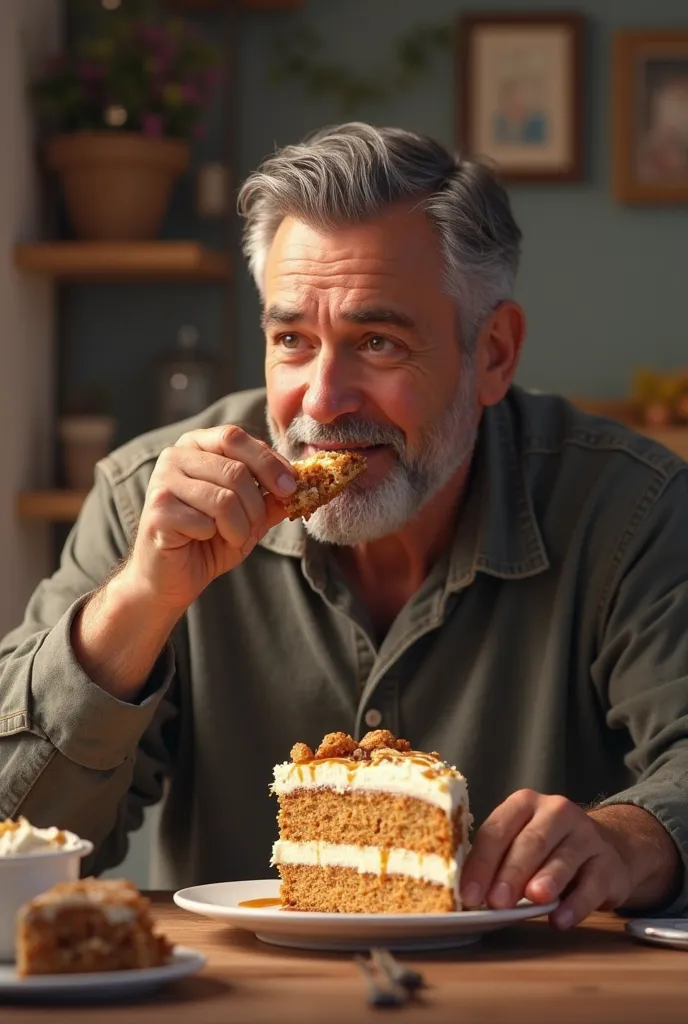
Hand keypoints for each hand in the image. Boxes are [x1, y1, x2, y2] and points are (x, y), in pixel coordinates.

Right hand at [123, 425, 296, 612]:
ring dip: (239, 527)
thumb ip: (271, 498)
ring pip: (224, 499)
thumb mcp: (249, 516)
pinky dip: (215, 537)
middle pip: (235, 470)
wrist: (169, 578)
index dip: (268, 462)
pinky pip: (205, 521)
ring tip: (231, 537)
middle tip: (258, 525)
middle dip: (257, 504)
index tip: (291, 488)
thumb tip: (305, 483)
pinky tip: (202, 541)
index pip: (236, 437)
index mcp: (196, 445)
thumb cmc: (208, 541)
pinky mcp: (157, 511)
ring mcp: (161, 481)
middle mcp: (175, 456)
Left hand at [460, 790, 633, 929]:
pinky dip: (576, 904)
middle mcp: (556, 812)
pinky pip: (592, 884)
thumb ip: (499, 861)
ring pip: (564, 858)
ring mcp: (586, 835)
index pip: (497, 830)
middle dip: (512, 872)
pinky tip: (561, 920)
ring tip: (533, 899)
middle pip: (531, 841)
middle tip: (496, 902)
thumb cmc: (549, 848)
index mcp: (524, 804)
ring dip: (547, 879)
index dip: (481, 863)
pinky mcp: (609, 864)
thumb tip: (472, 895)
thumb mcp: (520, 843)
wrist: (605, 848)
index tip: (469, 894)